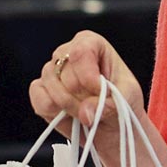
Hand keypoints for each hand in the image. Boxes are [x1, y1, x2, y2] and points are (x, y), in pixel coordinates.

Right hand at [28, 30, 143, 133]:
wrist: (111, 122)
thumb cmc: (122, 101)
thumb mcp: (127, 98)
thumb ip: (108, 105)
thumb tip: (85, 113)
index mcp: (91, 43)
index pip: (80, 53)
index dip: (89, 77)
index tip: (101, 94)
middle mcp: (67, 52)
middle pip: (65, 73)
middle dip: (81, 97)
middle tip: (95, 107)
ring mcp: (50, 70)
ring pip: (50, 86)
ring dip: (69, 106)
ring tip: (84, 112)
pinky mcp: (40, 90)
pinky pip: (39, 98)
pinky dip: (53, 111)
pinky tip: (67, 114)